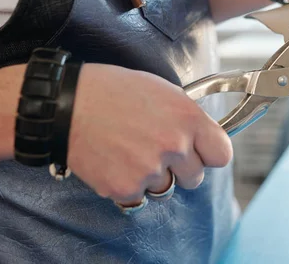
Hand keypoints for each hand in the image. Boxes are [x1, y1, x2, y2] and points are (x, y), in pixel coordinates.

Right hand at [67, 64, 231, 205]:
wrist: (67, 105)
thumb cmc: (113, 91)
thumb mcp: (163, 90)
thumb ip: (187, 117)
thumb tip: (202, 137)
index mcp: (187, 119)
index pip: (222, 155)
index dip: (210, 154)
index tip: (201, 152)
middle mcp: (174, 146)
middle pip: (196, 177)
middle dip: (181, 168)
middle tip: (156, 149)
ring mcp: (150, 170)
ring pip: (166, 188)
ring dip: (154, 177)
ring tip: (131, 152)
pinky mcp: (125, 188)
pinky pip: (138, 198)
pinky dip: (128, 185)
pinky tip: (115, 161)